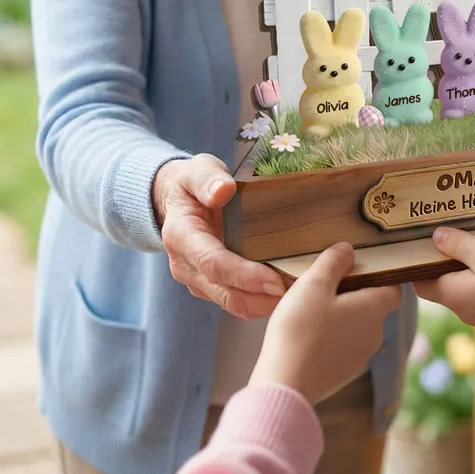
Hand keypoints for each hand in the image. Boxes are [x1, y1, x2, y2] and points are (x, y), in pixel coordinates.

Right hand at [153, 153, 284, 318]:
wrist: (175, 201)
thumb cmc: (191, 184)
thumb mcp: (198, 169)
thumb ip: (208, 178)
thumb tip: (223, 191)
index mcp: (182, 236)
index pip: (213, 263)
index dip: (244, 275)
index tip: (275, 281)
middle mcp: (186, 265)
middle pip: (224, 291)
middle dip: (261, 297)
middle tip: (299, 292)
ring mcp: (197, 279)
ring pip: (231, 303)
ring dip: (264, 304)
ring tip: (298, 294)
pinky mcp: (210, 286)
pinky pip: (235, 301)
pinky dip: (260, 301)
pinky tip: (287, 293)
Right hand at [249, 244, 402, 403]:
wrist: (284, 385)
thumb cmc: (300, 331)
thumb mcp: (314, 284)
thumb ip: (334, 262)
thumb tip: (348, 250)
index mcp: (374, 310)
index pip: (394, 288)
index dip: (380, 275)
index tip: (358, 267)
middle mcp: (374, 335)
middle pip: (373, 306)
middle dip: (353, 292)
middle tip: (325, 283)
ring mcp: (359, 357)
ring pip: (356, 326)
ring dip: (340, 314)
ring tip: (310, 307)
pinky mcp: (342, 373)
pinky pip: (342, 345)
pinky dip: (330, 335)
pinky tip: (305, 333)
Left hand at [414, 228, 474, 341]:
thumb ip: (458, 245)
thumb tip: (435, 238)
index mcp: (452, 295)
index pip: (421, 284)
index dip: (418, 266)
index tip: (421, 244)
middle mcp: (465, 309)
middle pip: (445, 284)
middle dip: (446, 261)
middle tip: (452, 234)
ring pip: (469, 287)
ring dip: (471, 267)